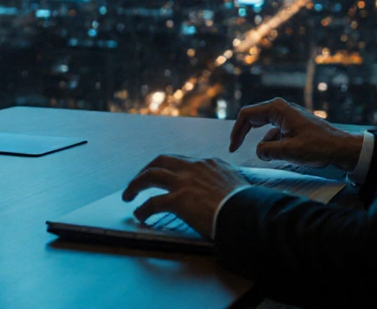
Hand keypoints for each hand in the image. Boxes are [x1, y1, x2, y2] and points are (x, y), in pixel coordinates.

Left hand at [122, 155, 248, 237]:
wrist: (247, 212)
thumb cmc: (248, 205)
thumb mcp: (238, 186)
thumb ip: (228, 184)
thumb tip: (230, 194)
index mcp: (209, 164)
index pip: (184, 161)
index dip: (171, 168)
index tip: (166, 176)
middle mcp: (194, 168)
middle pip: (161, 160)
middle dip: (147, 169)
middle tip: (139, 180)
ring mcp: (184, 182)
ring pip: (150, 175)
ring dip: (136, 184)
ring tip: (128, 195)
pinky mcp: (177, 199)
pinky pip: (152, 203)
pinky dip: (142, 209)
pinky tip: (139, 215)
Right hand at [229, 97, 362, 171]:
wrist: (342, 148)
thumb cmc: (319, 147)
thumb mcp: (290, 151)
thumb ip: (268, 150)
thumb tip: (258, 151)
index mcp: (277, 109)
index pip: (247, 115)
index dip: (237, 131)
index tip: (233, 148)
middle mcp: (281, 108)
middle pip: (253, 117)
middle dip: (243, 133)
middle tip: (236, 149)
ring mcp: (287, 115)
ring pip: (264, 126)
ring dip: (263, 142)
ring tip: (271, 156)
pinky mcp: (293, 124)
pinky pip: (274, 132)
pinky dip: (272, 143)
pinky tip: (281, 154)